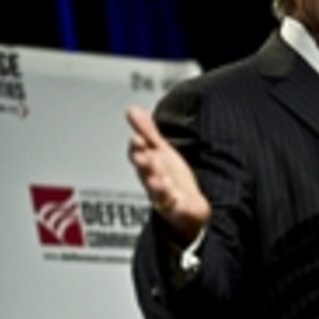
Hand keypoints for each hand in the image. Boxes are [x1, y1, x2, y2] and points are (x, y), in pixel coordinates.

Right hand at [126, 105, 210, 243]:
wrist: (186, 207)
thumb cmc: (170, 178)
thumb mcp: (160, 151)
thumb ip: (147, 131)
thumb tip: (131, 109)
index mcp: (149, 164)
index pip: (140, 153)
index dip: (138, 147)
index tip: (137, 137)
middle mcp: (153, 180)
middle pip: (146, 172)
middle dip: (143, 163)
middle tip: (142, 155)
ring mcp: (163, 196)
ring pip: (157, 190)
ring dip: (155, 184)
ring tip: (155, 179)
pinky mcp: (176, 209)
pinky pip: (174, 207)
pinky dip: (173, 203)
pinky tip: (175, 198)